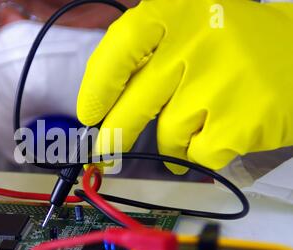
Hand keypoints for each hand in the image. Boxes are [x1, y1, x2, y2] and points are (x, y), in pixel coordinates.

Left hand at [77, 0, 292, 173]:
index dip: (99, 84)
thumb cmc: (233, 46)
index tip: (89, 112)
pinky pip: (197, 153)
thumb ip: (148, 57)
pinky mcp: (242, 120)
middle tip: (105, 148)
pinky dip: (199, 153)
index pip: (122, 46)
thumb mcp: (189, 31)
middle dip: (116, 133)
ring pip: (168, 133)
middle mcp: (198, 42)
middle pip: (138, 101)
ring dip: (170, 144)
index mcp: (178, 12)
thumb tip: (103, 102)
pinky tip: (215, 136)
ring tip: (189, 132)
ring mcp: (222, 82)